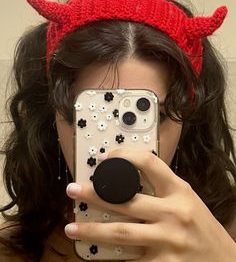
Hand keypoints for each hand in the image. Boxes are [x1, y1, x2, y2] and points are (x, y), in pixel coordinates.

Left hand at [65, 147, 235, 261]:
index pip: (148, 161)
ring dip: (93, 229)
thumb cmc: (202, 229)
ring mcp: (168, 240)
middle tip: (74, 190)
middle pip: (126, 200)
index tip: (104, 157)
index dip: (123, 154)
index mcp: (180, 190)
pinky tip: (95, 253)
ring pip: (121, 232)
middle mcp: (174, 213)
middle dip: (95, 195)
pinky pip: (130, 260)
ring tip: (72, 226)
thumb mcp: (187, 200)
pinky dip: (111, 256)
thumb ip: (162, 188)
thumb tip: (128, 179)